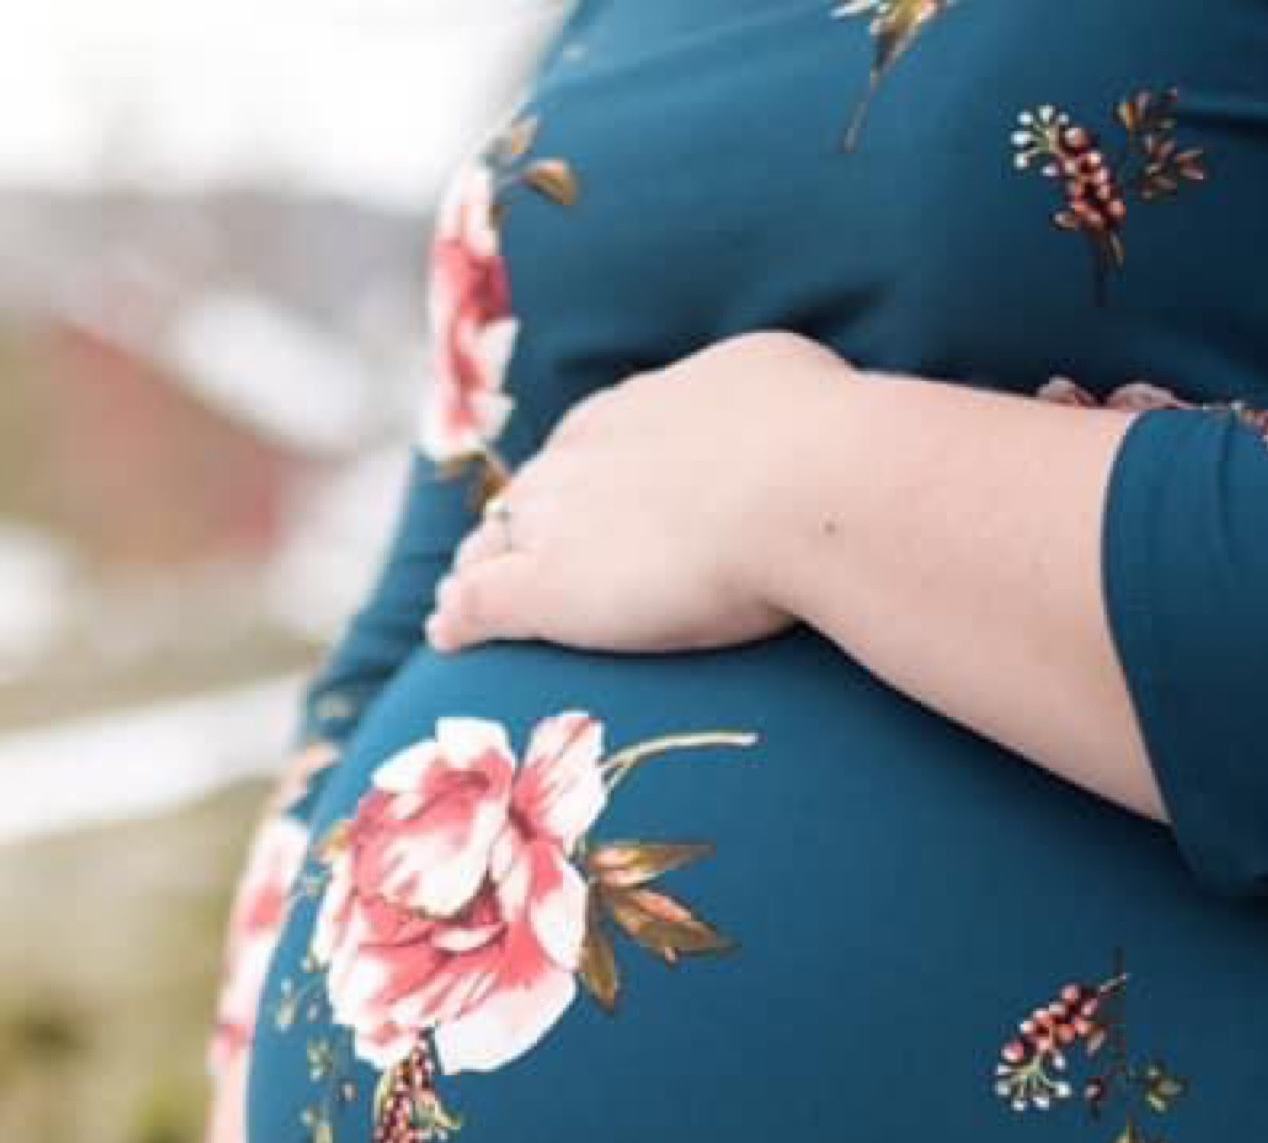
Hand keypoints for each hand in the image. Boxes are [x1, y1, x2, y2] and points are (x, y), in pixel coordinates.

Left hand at [423, 328, 856, 655]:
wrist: (807, 485)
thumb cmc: (822, 436)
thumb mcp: (788, 379)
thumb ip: (765, 396)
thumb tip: (781, 400)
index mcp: (645, 407)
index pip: (590, 446)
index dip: (582, 480)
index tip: (587, 501)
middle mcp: (588, 453)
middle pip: (534, 491)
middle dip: (524, 521)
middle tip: (517, 556)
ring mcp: (560, 519)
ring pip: (494, 542)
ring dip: (480, 568)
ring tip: (466, 601)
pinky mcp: (548, 587)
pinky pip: (479, 603)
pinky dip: (458, 619)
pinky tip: (445, 638)